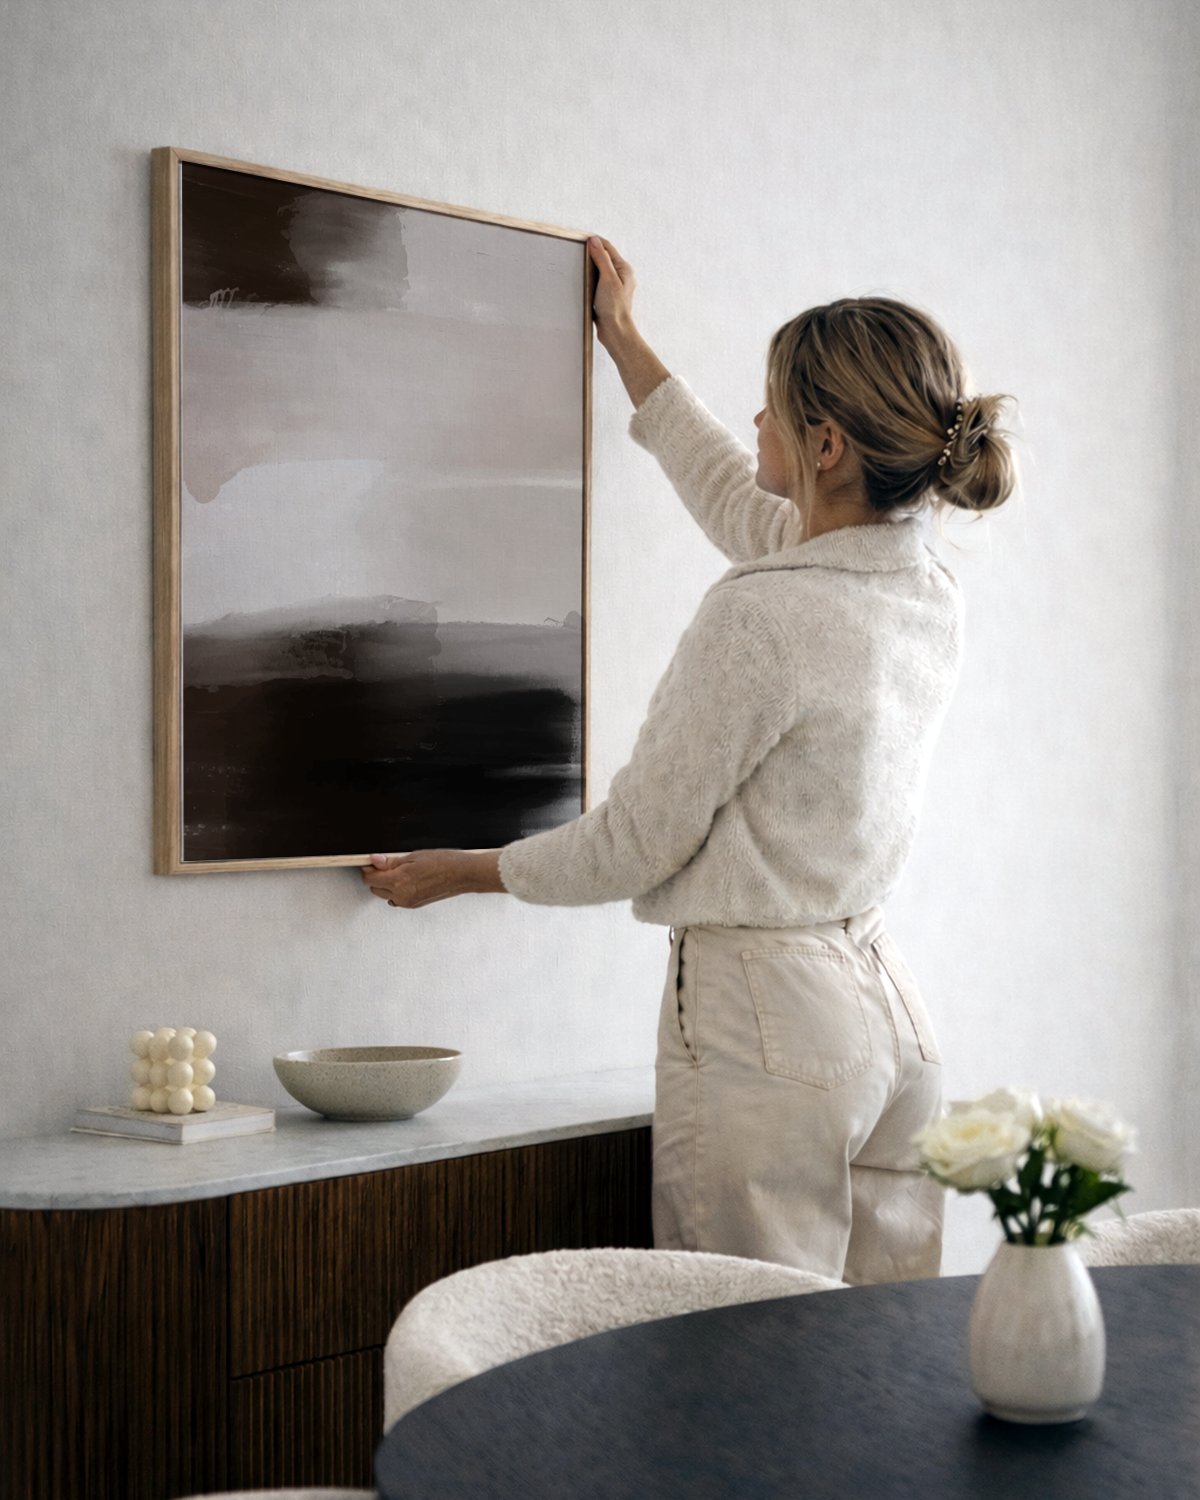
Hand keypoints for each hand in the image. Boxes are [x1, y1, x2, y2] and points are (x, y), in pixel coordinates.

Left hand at [360, 850, 505, 908]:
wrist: (462, 874)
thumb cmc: (444, 862)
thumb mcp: (414, 855)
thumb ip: (391, 861)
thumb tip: (375, 860)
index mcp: (399, 880)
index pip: (370, 878)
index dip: (368, 868)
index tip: (370, 861)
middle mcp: (402, 895)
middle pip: (374, 888)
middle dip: (376, 876)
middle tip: (385, 864)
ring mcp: (408, 902)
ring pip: (384, 895)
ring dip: (385, 884)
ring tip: (398, 871)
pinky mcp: (414, 905)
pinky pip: (396, 899)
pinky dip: (395, 891)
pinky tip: (406, 881)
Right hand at [587, 236, 669, 407]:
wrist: (615, 332)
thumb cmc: (615, 308)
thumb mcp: (608, 279)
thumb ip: (602, 259)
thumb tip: (594, 241)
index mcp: (624, 269)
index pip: (608, 247)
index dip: (594, 242)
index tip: (580, 239)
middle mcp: (621, 276)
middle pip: (603, 257)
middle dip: (591, 253)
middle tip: (576, 251)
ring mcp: (614, 286)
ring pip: (599, 270)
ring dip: (589, 267)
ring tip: (577, 265)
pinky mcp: (606, 296)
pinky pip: (596, 282)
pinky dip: (588, 279)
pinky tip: (581, 281)